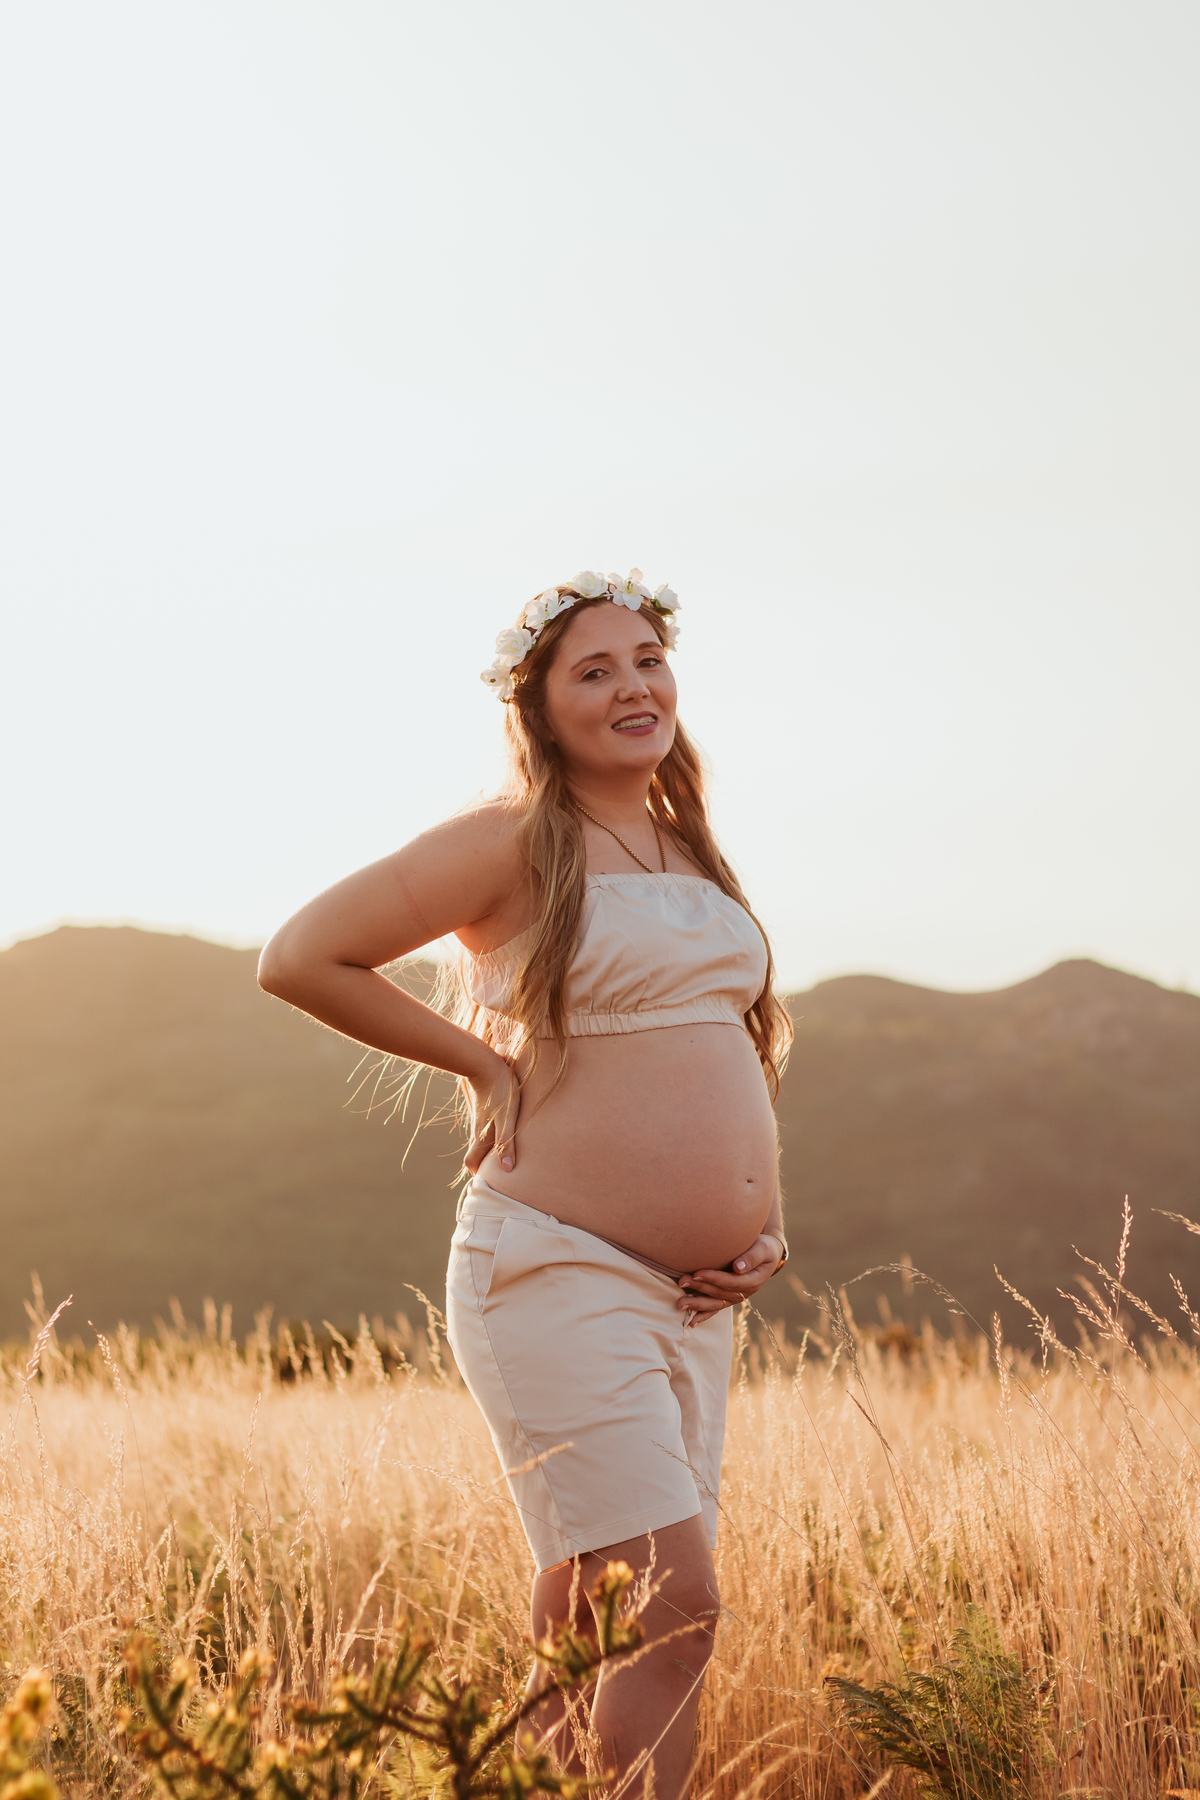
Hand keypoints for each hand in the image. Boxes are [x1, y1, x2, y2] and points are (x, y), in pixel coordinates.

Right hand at [463, 1055, 520, 1175]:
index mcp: (482, 1137)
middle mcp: (477, 1130)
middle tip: (494, 1177)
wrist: (484, 1062)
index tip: (487, 1186)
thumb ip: (506, 1142)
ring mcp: (479, 1118)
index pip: (472, 1163)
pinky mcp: (484, 1107)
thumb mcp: (507, 1118)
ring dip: (487, 1151)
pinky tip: (501, 1134)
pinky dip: (490, 1137)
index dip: (477, 1175)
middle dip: (482, 1166)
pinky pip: (484, 1127)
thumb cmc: (500, 1091)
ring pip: (479, 1140)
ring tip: (501, 1160)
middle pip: (475, 1154)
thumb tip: (507, 1170)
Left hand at [676, 1234, 782, 1324]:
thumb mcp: (763, 1248)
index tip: (697, 1273)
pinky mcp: (728, 1298)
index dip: (714, 1278)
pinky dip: (703, 1315)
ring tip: (680, 1304)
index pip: (731, 1281)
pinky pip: (716, 1308)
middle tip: (682, 1282)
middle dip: (700, 1289)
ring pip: (715, 1304)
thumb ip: (752, 1257)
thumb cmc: (764, 1247)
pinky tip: (691, 1322)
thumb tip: (738, 1268)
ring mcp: (735, 1297)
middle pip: (720, 1293)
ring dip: (697, 1304)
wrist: (767, 1254)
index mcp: (753, 1280)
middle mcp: (744, 1292)